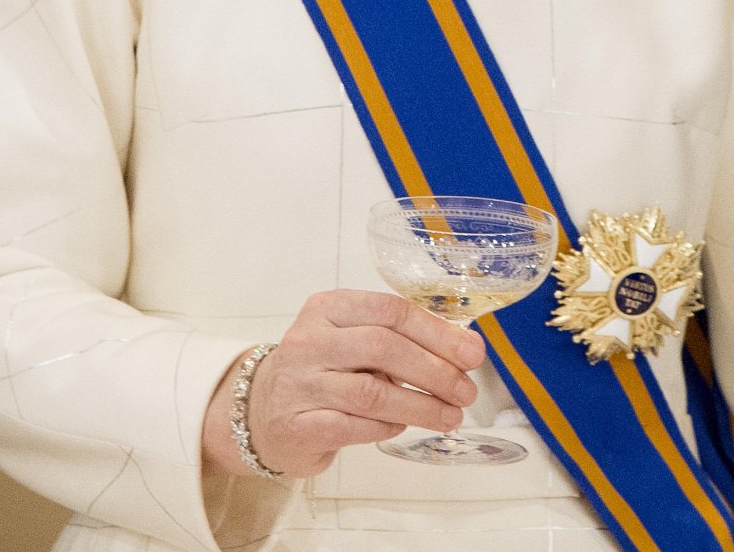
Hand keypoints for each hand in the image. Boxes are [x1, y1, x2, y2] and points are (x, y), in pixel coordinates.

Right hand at [202, 289, 484, 478]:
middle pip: (384, 347)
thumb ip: (396, 338)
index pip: (390, 310)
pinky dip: (388, 426)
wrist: (261, 411)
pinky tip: (405, 424)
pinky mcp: (299, 425)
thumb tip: (462, 348)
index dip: (437, 332)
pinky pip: (356, 426)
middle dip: (435, 369)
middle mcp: (310, 340)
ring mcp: (301, 383)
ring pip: (373, 391)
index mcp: (328, 307)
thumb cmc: (321, 370)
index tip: (472, 352)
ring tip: (451, 415)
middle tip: (467, 390)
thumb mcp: (351, 338)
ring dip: (421, 405)